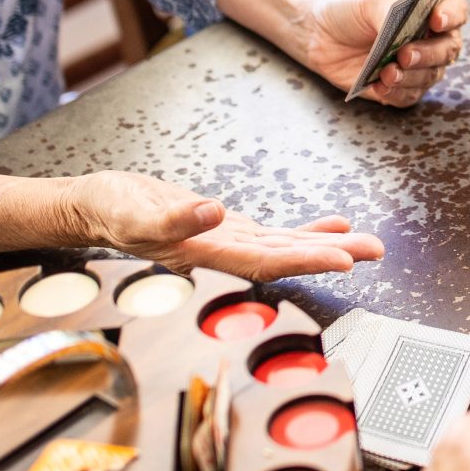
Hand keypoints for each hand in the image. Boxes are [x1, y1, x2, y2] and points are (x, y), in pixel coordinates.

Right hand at [72, 171, 385, 277]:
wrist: (95, 207)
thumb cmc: (109, 209)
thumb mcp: (132, 211)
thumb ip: (172, 219)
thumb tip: (213, 213)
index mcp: (203, 255)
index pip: (264, 263)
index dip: (303, 261)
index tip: (342, 259)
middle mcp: (222, 254)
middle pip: (286, 259)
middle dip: (331, 256)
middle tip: (374, 251)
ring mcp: (227, 243)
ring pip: (286, 247)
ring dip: (328, 246)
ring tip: (368, 244)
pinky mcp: (228, 230)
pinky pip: (275, 234)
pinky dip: (305, 230)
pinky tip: (335, 225)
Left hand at [300, 0, 468, 105]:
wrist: (319, 33)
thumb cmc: (349, 10)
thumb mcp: (370, 1)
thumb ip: (391, 10)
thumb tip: (402, 29)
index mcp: (428, 9)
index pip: (456, 10)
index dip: (452, 15)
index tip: (436, 19)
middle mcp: (429, 39)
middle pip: (447, 49)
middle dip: (429, 54)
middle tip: (405, 54)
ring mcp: (416, 66)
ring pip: (430, 76)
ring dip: (411, 77)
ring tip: (387, 73)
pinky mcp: (399, 88)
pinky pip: (409, 96)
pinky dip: (397, 93)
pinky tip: (380, 87)